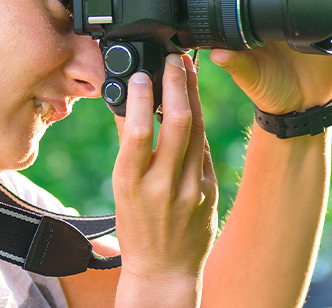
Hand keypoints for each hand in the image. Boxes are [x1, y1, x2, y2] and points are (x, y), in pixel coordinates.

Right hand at [112, 53, 217, 286]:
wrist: (165, 271)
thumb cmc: (136, 229)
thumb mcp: (121, 191)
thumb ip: (128, 150)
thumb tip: (126, 107)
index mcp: (132, 184)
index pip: (137, 132)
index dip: (141, 98)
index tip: (142, 74)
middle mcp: (163, 186)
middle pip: (176, 124)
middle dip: (177, 85)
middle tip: (174, 60)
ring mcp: (192, 189)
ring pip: (197, 131)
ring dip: (192, 97)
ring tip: (186, 72)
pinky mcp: (210, 191)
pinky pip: (204, 150)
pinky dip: (197, 125)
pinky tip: (192, 107)